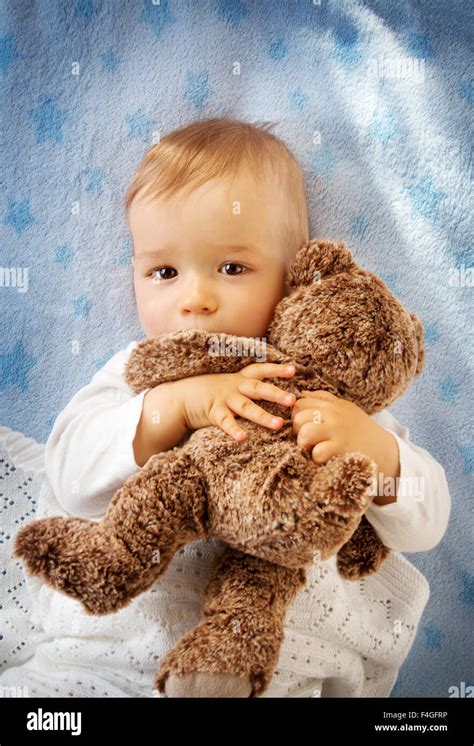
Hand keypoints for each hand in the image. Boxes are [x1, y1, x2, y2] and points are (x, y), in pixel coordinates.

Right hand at [172, 363, 296, 441]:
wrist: (181, 396)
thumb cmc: (211, 392)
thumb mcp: (230, 385)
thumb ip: (248, 389)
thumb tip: (275, 394)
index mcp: (240, 379)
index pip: (261, 370)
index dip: (276, 370)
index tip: (293, 370)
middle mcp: (234, 387)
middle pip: (258, 388)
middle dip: (276, 394)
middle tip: (293, 400)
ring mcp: (224, 399)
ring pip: (246, 407)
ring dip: (263, 416)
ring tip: (278, 425)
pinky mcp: (213, 412)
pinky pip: (225, 422)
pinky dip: (234, 430)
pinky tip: (243, 438)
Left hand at [291, 390, 399, 502]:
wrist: (385, 451)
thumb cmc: (361, 431)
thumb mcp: (346, 409)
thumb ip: (324, 399)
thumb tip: (302, 392)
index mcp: (333, 405)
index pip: (300, 403)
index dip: (296, 417)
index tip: (305, 427)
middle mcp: (335, 415)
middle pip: (298, 418)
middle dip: (298, 432)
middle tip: (309, 441)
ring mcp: (338, 432)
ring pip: (305, 433)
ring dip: (305, 445)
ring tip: (314, 449)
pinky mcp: (342, 449)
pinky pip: (317, 453)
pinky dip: (317, 459)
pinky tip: (326, 459)